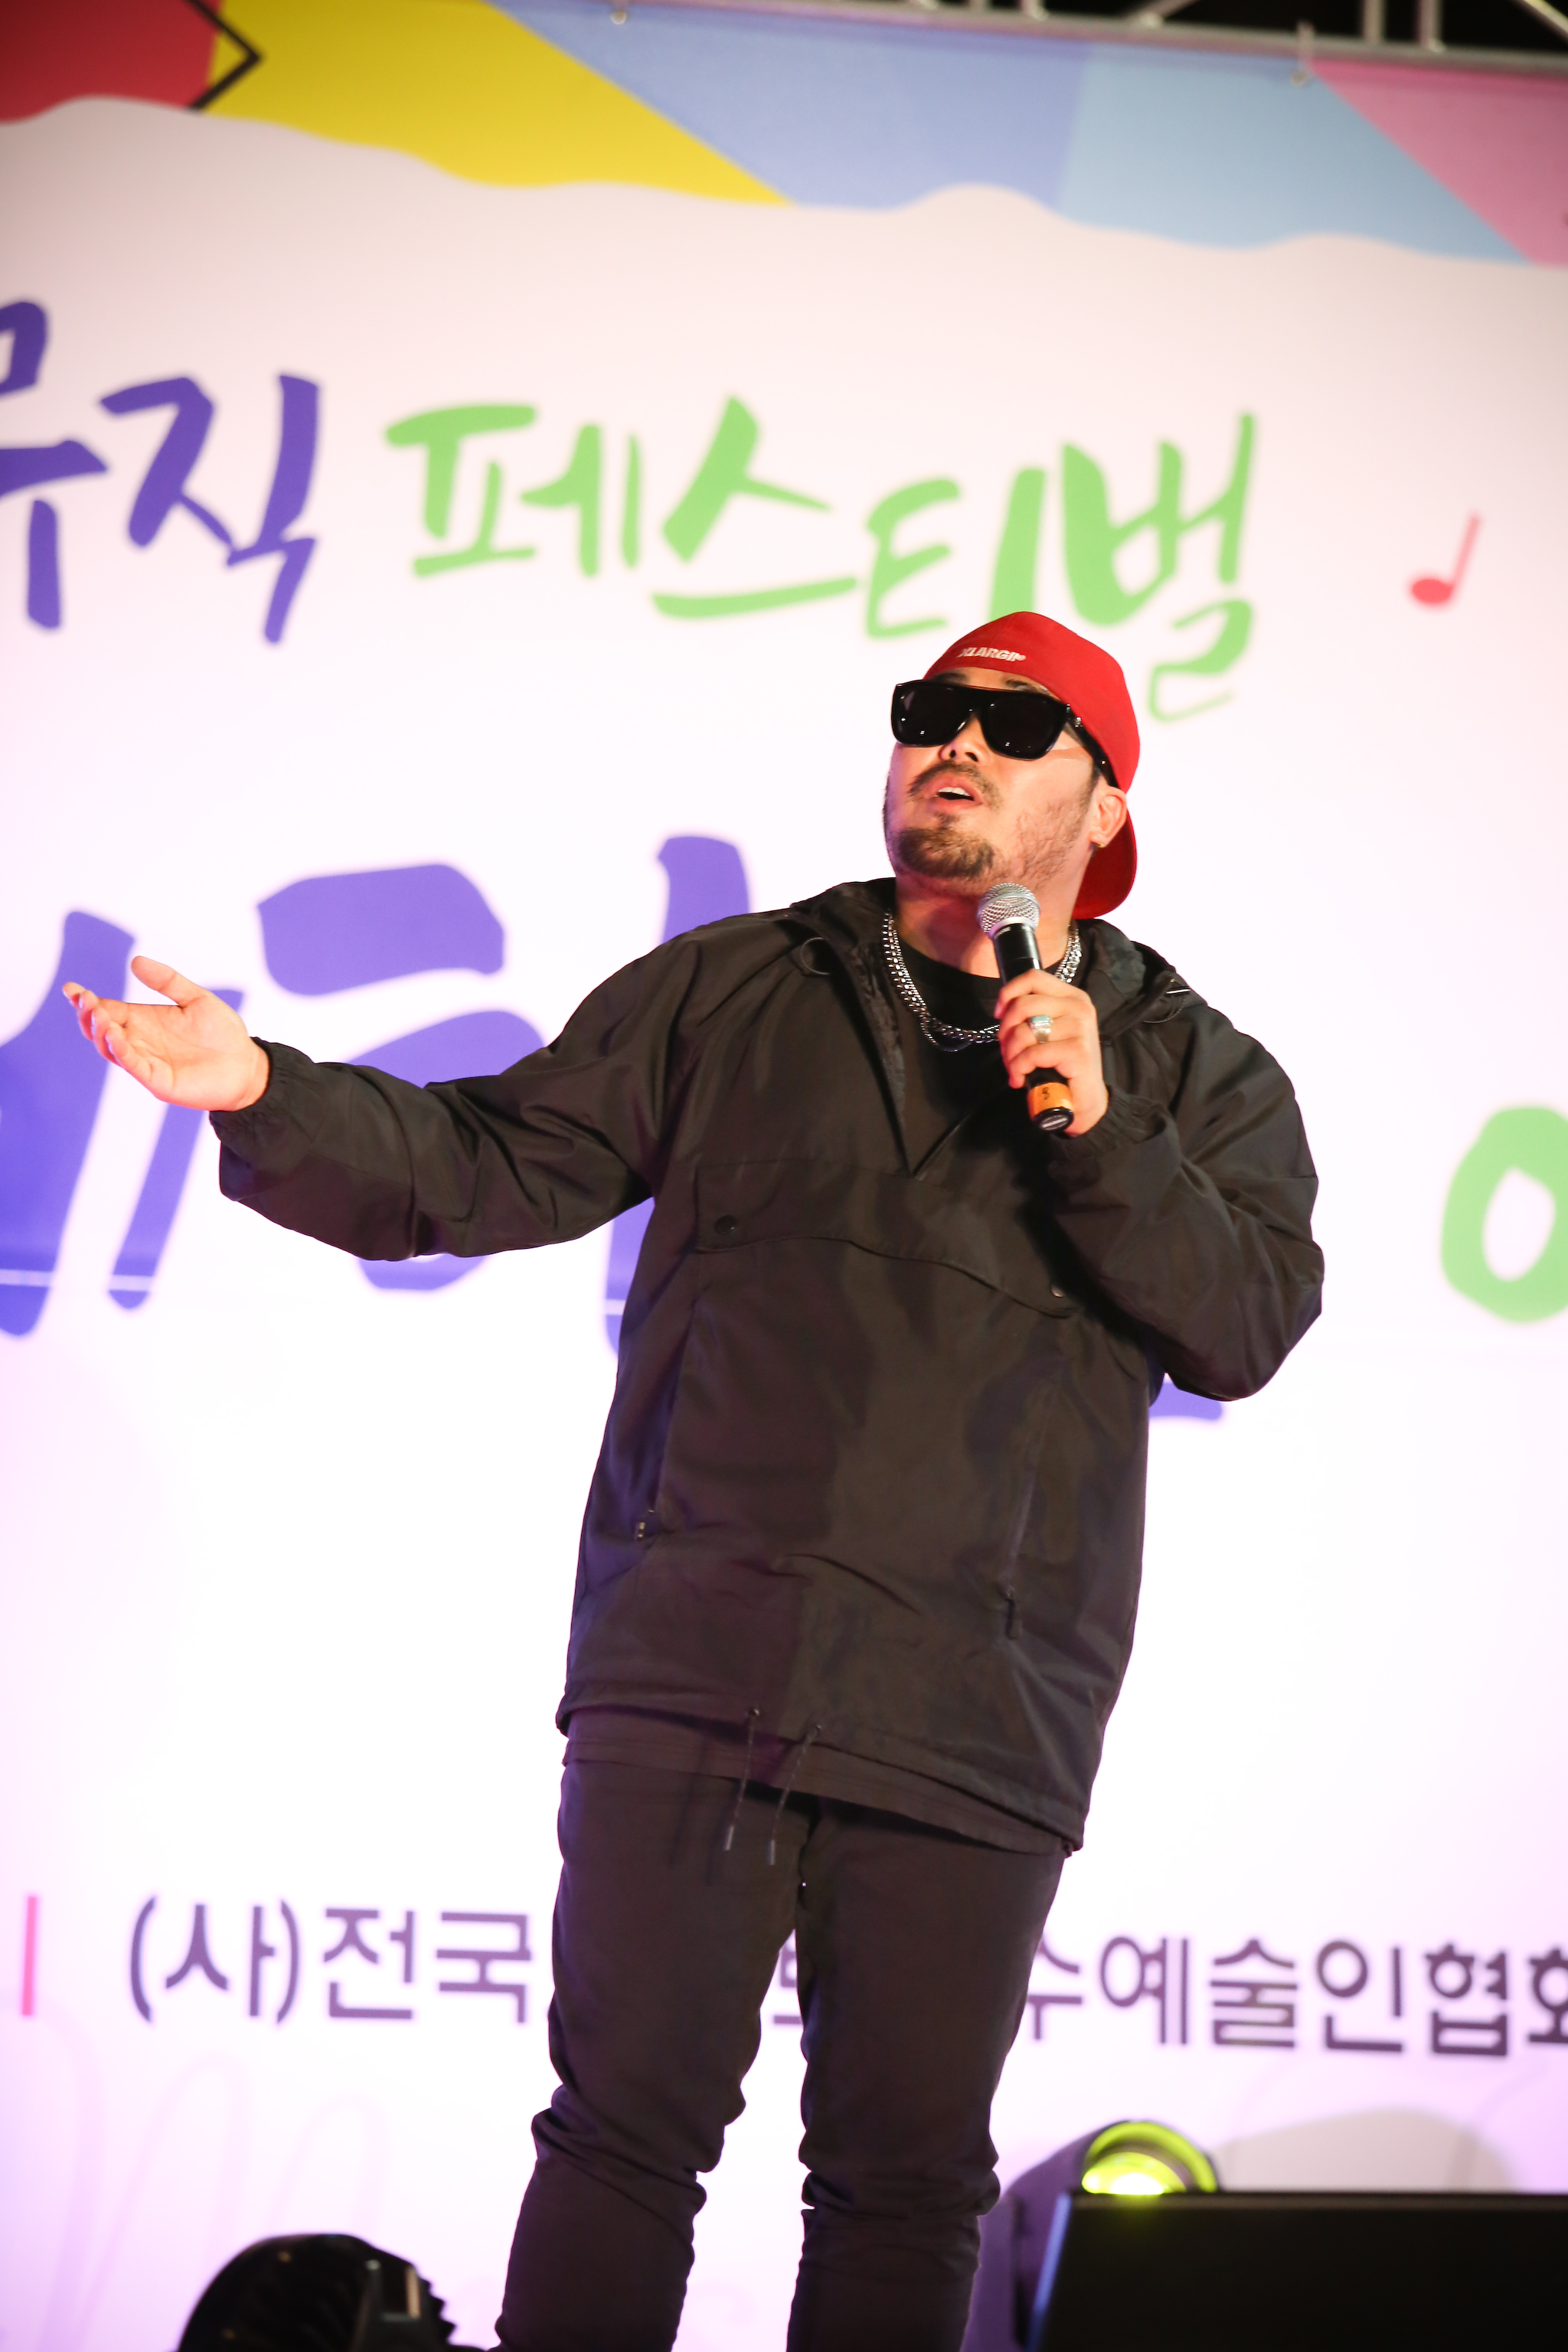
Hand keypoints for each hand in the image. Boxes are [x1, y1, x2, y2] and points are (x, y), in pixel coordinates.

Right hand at [64, 957, 269, 1111]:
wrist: (247, 1065)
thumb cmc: (223, 1034)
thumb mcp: (196, 999)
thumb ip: (167, 981)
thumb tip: (135, 961)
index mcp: (144, 1020)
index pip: (107, 1010)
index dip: (87, 1001)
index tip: (72, 989)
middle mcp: (140, 1041)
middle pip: (101, 1030)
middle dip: (88, 1015)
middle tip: (84, 1001)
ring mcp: (146, 1061)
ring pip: (111, 1049)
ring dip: (101, 1033)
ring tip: (98, 1015)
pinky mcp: (157, 1080)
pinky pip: (133, 1066)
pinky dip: (122, 1052)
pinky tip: (116, 1036)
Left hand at [995, 969, 1107, 1136]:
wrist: (1084, 1100)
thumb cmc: (1061, 1066)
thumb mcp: (1047, 1032)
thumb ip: (1032, 1014)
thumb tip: (1002, 1009)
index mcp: (1072, 996)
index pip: (1033, 977)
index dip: (1008, 993)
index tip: (999, 1015)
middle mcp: (1079, 1007)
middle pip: (1023, 1004)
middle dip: (1005, 1032)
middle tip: (1007, 1053)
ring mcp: (1080, 1027)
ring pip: (1024, 1031)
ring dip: (1010, 1055)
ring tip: (1014, 1068)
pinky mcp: (1078, 1050)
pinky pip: (1032, 1053)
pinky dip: (1019, 1068)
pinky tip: (1020, 1079)